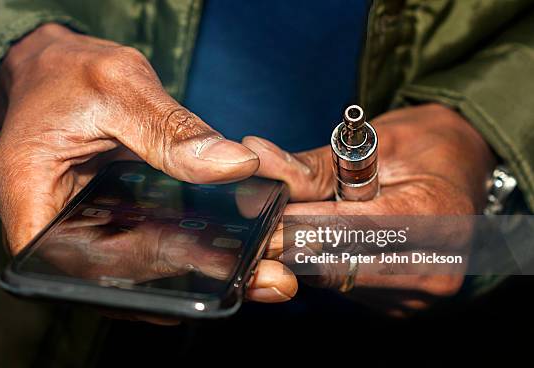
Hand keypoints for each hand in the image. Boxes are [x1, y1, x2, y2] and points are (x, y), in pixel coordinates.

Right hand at [0, 24, 258, 254]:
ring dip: (193, 275)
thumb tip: (236, 165)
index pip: (82, 261)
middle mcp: (49, 230)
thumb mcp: (118, 86)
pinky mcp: (102, 228)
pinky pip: (141, 254)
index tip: (210, 268)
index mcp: (29, 198)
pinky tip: (228, 252)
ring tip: (257, 272)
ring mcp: (77, 234)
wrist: (51, 73)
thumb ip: (172, 129)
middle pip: (115, 279)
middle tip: (258, 275)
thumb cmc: (65, 74)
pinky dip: (183, 255)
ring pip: (134, 276)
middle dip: (187, 280)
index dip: (145, 272)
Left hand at [242, 104, 496, 314]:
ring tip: (294, 225)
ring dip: (304, 255)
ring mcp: (419, 294)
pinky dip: (324, 264)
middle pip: (338, 265)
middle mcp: (434, 267)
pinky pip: (345, 288)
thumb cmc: (425, 150)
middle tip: (260, 225)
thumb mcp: (376, 142)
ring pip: (335, 280)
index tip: (262, 216)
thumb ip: (314, 164)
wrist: (464, 172)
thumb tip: (258, 158)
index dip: (300, 224)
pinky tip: (324, 241)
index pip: (352, 229)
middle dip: (290, 244)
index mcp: (437, 217)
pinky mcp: (401, 305)